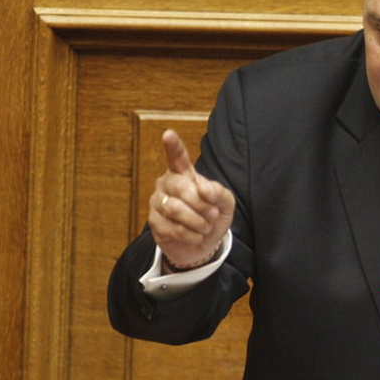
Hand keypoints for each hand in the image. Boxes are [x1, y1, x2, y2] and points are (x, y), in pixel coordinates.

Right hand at [149, 129, 234, 270]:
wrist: (204, 245)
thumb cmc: (212, 217)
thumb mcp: (225, 203)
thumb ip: (219, 192)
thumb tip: (204, 189)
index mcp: (184, 174)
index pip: (177, 157)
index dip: (173, 146)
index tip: (168, 134)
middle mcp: (166, 184)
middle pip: (182, 187)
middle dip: (202, 204)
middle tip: (212, 215)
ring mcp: (157, 202)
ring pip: (176, 209)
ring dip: (198, 222)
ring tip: (205, 226)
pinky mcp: (154, 222)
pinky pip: (173, 228)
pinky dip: (192, 235)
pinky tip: (196, 236)